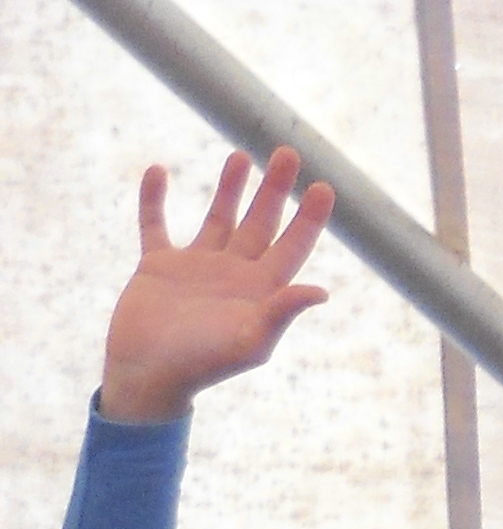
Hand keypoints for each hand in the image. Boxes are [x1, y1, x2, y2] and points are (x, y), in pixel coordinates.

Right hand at [99, 149, 332, 424]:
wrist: (151, 375)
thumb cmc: (205, 365)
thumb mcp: (251, 341)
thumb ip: (282, 313)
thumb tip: (321, 292)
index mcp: (261, 290)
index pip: (293, 246)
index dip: (309, 218)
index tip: (324, 186)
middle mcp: (234, 274)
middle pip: (261, 223)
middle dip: (275, 190)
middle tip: (287, 153)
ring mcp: (196, 267)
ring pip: (219, 218)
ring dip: (230, 188)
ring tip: (242, 156)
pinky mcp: (158, 266)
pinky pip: (156, 224)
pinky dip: (154, 199)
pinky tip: (159, 171)